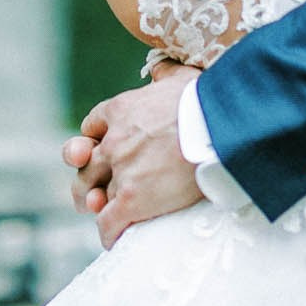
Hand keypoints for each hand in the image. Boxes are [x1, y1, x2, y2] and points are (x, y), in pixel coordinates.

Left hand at [62, 64, 203, 248]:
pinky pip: (108, 223)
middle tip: (92, 188)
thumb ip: (166, 73)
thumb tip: (163, 67)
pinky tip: (115, 238)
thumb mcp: (182, 77)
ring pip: (91, 194)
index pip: (93, 125)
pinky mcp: (131, 200)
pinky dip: (109, 233)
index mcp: (120, 109)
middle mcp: (113, 141)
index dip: (96, 138)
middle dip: (87, 175)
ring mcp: (120, 172)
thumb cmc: (208, 101)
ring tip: (101, 211)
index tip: (101, 147)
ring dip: (94, 204)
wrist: (220, 128)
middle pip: (84, 163)